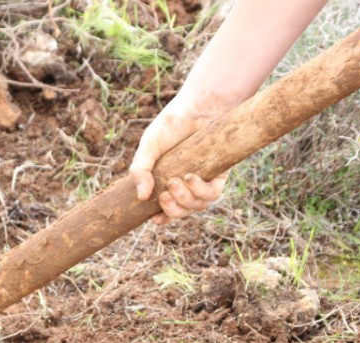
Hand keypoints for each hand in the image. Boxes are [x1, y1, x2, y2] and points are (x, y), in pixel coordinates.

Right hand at [129, 101, 229, 224]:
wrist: (199, 106)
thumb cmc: (171, 124)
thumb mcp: (148, 147)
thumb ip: (139, 170)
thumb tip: (141, 197)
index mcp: (166, 181)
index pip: (166, 208)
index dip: (162, 218)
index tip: (155, 219)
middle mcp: (185, 185)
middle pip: (181, 212)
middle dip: (172, 210)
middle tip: (164, 195)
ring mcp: (202, 181)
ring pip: (196, 206)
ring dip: (184, 200)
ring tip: (175, 181)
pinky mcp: (219, 175)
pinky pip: (213, 195)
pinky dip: (200, 191)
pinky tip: (190, 177)